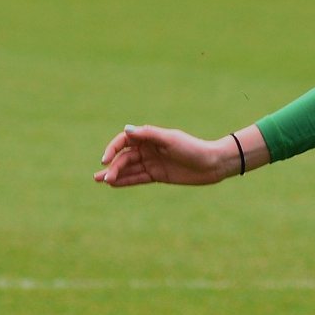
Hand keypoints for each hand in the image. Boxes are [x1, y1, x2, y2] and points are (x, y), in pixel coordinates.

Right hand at [95, 124, 235, 186]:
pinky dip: (126, 181)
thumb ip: (149, 135)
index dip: (113, 149)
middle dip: (114, 166)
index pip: (125, 140)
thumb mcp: (171, 140)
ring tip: (101, 180)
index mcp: (150, 136)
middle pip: (125, 157)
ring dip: (115, 174)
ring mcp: (152, 162)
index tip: (106, 159)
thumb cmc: (193, 148)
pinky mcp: (157, 175)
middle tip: (104, 178)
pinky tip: (113, 184)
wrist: (212, 164)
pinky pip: (138, 178)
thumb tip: (127, 129)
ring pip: (129, 168)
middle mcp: (148, 149)